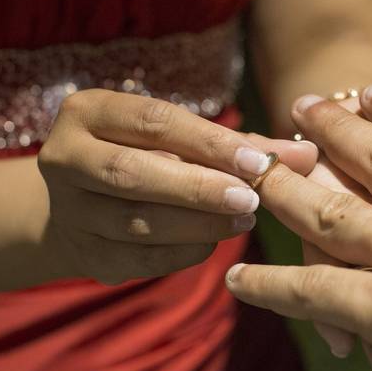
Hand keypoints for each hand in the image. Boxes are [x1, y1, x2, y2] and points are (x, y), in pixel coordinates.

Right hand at [35, 89, 316, 283]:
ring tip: (244, 218)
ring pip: (136, 222)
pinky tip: (214, 241)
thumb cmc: (149, 155)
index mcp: (88, 111)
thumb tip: (306, 155)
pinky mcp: (82, 254)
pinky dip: (183, 252)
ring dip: (197, 224)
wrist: (78, 204)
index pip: (155, 121)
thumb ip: (242, 144)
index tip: (258, 160)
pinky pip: (140, 259)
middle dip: (199, 188)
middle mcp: (64, 157)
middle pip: (134, 173)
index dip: (209, 142)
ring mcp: (68, 210)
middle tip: (253, 198)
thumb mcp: (181, 138)